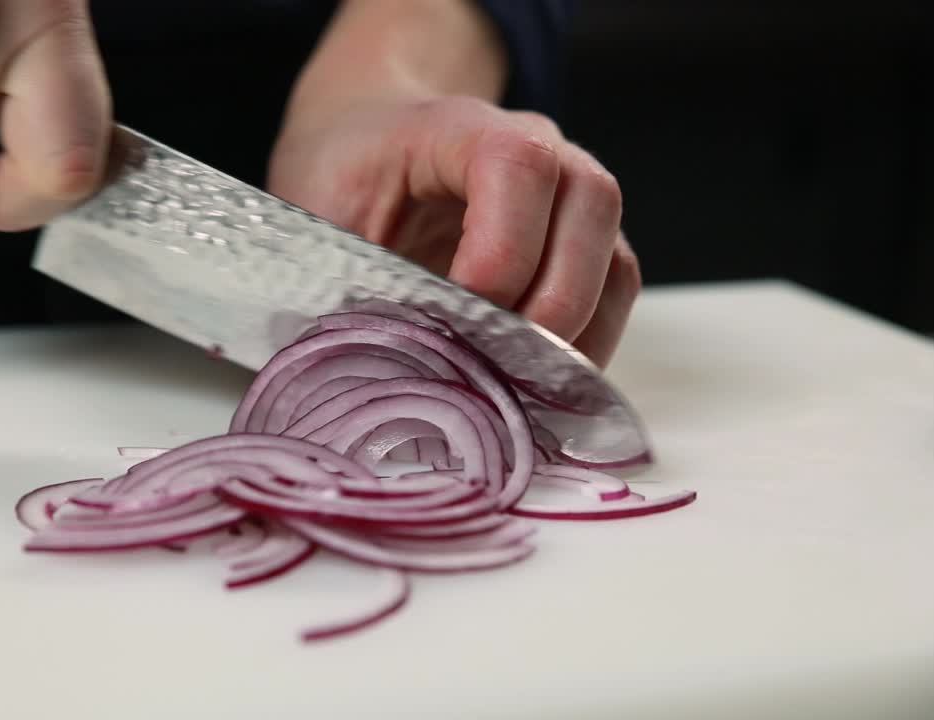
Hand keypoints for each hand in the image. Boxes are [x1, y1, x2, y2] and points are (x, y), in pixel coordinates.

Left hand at [267, 96, 640, 367]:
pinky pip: (613, 297)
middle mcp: (541, 150)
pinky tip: (540, 390)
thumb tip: (373, 367)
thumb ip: (346, 275)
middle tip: (497, 369)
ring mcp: (571, 198)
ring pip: (614, 261)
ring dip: (578, 337)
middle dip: (550, 307)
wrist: (366, 142)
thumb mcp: (319, 213)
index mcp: (463, 127)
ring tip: (521, 391)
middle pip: (591, 207)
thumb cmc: (344, 175)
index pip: (518, 164)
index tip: (462, 311)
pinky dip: (586, 348)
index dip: (501, 249)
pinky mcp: (584, 249)